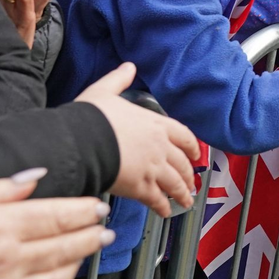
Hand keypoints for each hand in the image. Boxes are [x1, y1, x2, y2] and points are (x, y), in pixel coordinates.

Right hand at [75, 63, 199, 216]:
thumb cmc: (90, 118)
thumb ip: (119, 79)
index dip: (192, 146)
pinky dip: (163, 206)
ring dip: (182, 192)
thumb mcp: (105, 91)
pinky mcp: (141, 186)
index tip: (196, 154)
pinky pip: (157, 199)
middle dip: (188, 173)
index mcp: (156, 124)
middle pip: (182, 162)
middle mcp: (160, 146)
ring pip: (174, 182)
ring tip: (185, 200)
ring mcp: (153, 167)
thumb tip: (128, 67)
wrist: (82, 141)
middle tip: (191, 182)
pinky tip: (165, 211)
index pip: (183, 135)